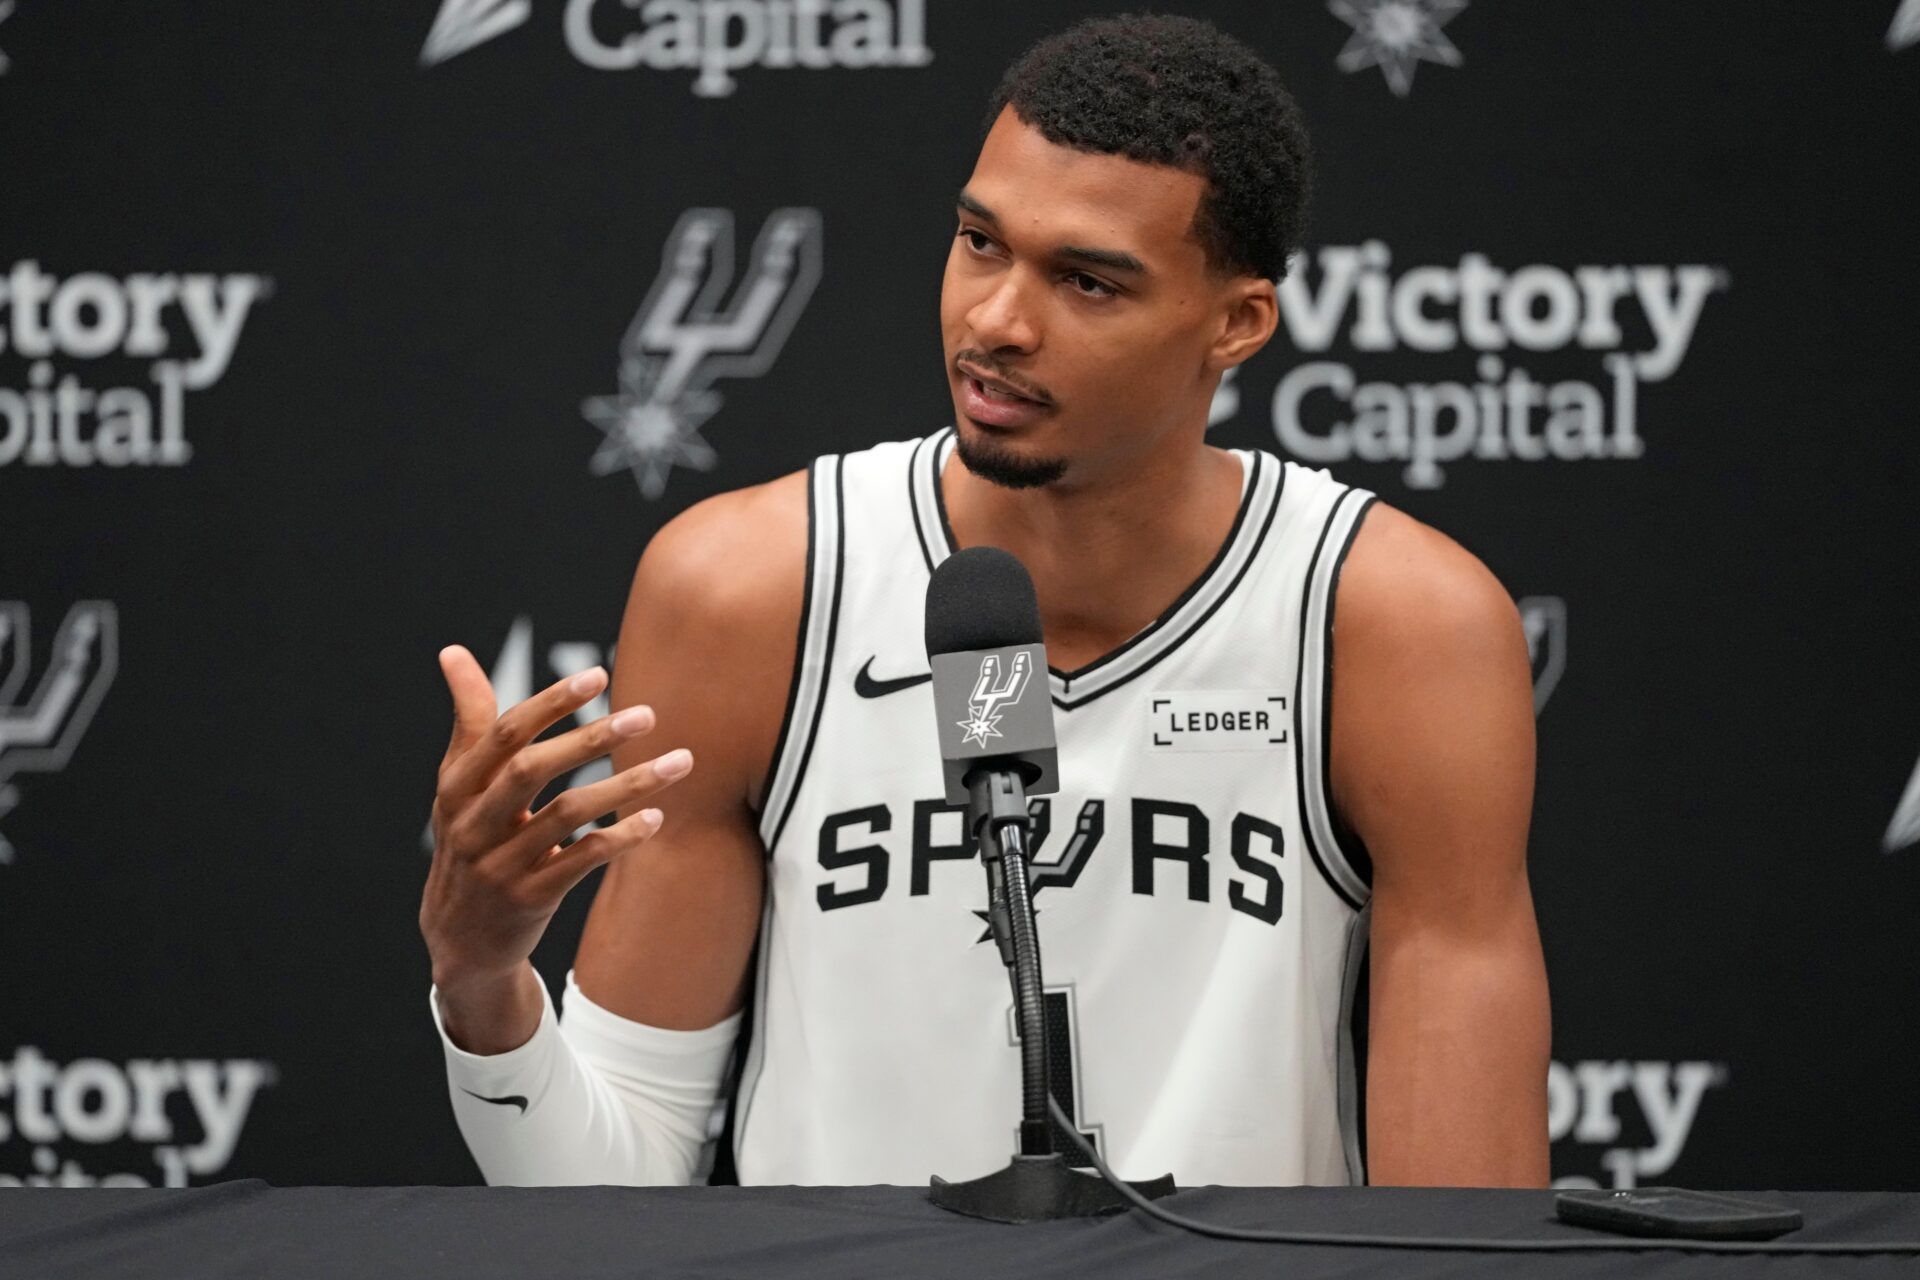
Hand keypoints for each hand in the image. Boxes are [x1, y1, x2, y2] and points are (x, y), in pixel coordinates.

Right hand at [419, 644, 693, 993]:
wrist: (461, 939)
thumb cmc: (471, 840)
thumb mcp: (459, 785)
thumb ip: (470, 720)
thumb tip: (453, 651)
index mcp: (457, 786)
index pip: (505, 733)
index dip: (552, 703)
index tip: (599, 676)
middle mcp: (473, 822)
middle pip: (533, 769)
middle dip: (592, 738)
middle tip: (647, 715)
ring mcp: (499, 863)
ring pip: (568, 814)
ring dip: (627, 785)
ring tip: (679, 763)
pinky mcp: (529, 898)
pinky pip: (581, 861)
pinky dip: (620, 837)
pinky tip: (656, 818)